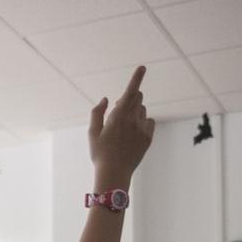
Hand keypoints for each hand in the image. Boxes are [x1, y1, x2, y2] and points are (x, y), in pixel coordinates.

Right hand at [88, 66, 154, 186]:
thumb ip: (97, 112)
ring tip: (124, 127)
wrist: (114, 174)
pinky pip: (149, 121)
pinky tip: (134, 132)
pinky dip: (143, 122)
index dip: (137, 77)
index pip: (130, 92)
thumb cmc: (100, 153)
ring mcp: (142, 129)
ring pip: (142, 109)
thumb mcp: (92, 133)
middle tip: (118, 111)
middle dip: (129, 98)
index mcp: (117, 116)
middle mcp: (132, 120)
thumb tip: (107, 98)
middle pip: (137, 98)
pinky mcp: (148, 138)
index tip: (143, 67)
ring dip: (135, 111)